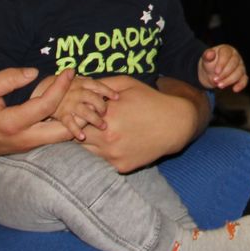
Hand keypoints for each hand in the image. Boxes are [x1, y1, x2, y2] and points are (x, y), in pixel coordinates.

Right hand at [0, 67, 76, 162]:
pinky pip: (56, 136)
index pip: (46, 105)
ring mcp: (30, 145)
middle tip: (84, 88)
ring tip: (81, 96)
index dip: (61, 86)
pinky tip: (70, 106)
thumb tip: (35, 73)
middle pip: (64, 130)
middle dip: (79, 110)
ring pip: (63, 136)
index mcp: (12, 123)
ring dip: (77, 119)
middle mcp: (26, 138)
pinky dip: (68, 123)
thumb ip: (7, 79)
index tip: (70, 71)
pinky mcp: (32, 146)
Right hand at [51, 71, 121, 140]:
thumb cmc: (68, 87)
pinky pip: (70, 123)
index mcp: (82, 83)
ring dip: (95, 119)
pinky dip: (75, 130)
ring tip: (103, 126)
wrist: (44, 90)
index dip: (108, 91)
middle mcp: (77, 92)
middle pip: (93, 98)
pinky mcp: (61, 114)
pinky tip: (82, 136)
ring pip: (85, 111)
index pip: (98, 86)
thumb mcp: (79, 81)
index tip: (117, 97)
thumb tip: (110, 87)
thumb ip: (92, 84)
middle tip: (106, 114)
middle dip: (102, 106)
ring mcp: (69, 103)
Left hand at [81, 78, 202, 172]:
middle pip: (77, 136)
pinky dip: (102, 153)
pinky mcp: (121, 167)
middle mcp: (108, 138)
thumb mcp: (126, 84)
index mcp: (107, 115)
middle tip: (81, 124)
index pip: (75, 118)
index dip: (74, 114)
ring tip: (96, 133)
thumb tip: (79, 85)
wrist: (175, 124)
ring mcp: (114, 155)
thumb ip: (100, 85)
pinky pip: (102, 161)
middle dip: (78, 129)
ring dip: (88, 142)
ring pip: (86, 151)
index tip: (75, 111)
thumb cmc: (150, 100)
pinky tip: (111, 143)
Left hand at [199, 45, 247, 91]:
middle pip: (234, 64)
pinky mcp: (242, 75)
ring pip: (239, 72)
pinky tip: (234, 89)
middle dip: (224, 73)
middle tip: (215, 80)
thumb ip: (207, 56)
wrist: (210, 73)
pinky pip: (244, 79)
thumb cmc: (209, 64)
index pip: (226, 54)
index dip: (222, 63)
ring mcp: (240, 66)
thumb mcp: (206, 60)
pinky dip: (241, 85)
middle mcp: (235, 56)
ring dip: (229, 80)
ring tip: (219, 86)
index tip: (216, 72)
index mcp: (226, 50)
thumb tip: (210, 53)